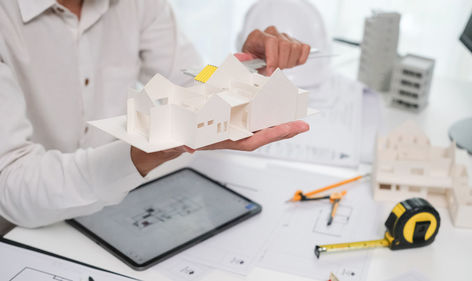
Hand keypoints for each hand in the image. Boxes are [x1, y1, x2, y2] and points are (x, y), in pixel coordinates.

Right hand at [131, 121, 308, 175]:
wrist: (161, 139)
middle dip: (281, 126)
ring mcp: (226, 128)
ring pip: (256, 123)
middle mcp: (227, 135)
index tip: (293, 127)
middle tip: (303, 119)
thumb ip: (180, 142)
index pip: (251, 139)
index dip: (273, 134)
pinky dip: (258, 108)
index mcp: (220, 140)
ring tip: (293, 112)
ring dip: (274, 118)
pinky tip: (268, 102)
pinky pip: (245, 114)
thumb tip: (186, 146)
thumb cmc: (169, 139)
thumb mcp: (173, 140)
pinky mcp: (223, 120)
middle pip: (260, 131)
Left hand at [242, 26, 310, 74]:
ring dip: (290, 62)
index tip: (271, 71)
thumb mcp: (248, 63)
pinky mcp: (295, 41)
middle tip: (276, 71)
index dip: (273, 58)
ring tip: (282, 67)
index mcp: (258, 36)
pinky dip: (300, 59)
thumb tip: (251, 62)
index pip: (271, 41)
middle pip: (285, 45)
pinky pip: (305, 48)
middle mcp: (272, 33)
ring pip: (295, 47)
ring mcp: (285, 36)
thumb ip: (250, 63)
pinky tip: (291, 62)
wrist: (258, 57)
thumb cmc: (253, 59)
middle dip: (282, 63)